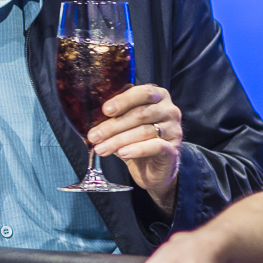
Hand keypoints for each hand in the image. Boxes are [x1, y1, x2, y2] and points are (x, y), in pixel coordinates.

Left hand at [89, 84, 181, 209]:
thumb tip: (88, 118)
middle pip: (141, 113)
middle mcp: (169, 110)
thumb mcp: (124, 125)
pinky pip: (155, 146)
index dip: (123, 100)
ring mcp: (174, 130)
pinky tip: (122, 153)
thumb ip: (113, 116)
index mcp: (158, 96)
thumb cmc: (136, 141)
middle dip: (113, 125)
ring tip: (101, 148)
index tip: (105, 110)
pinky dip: (136, 149)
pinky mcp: (173, 149)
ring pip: (144, 131)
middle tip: (94, 135)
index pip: (143, 92)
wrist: (152, 169)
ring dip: (118, 140)